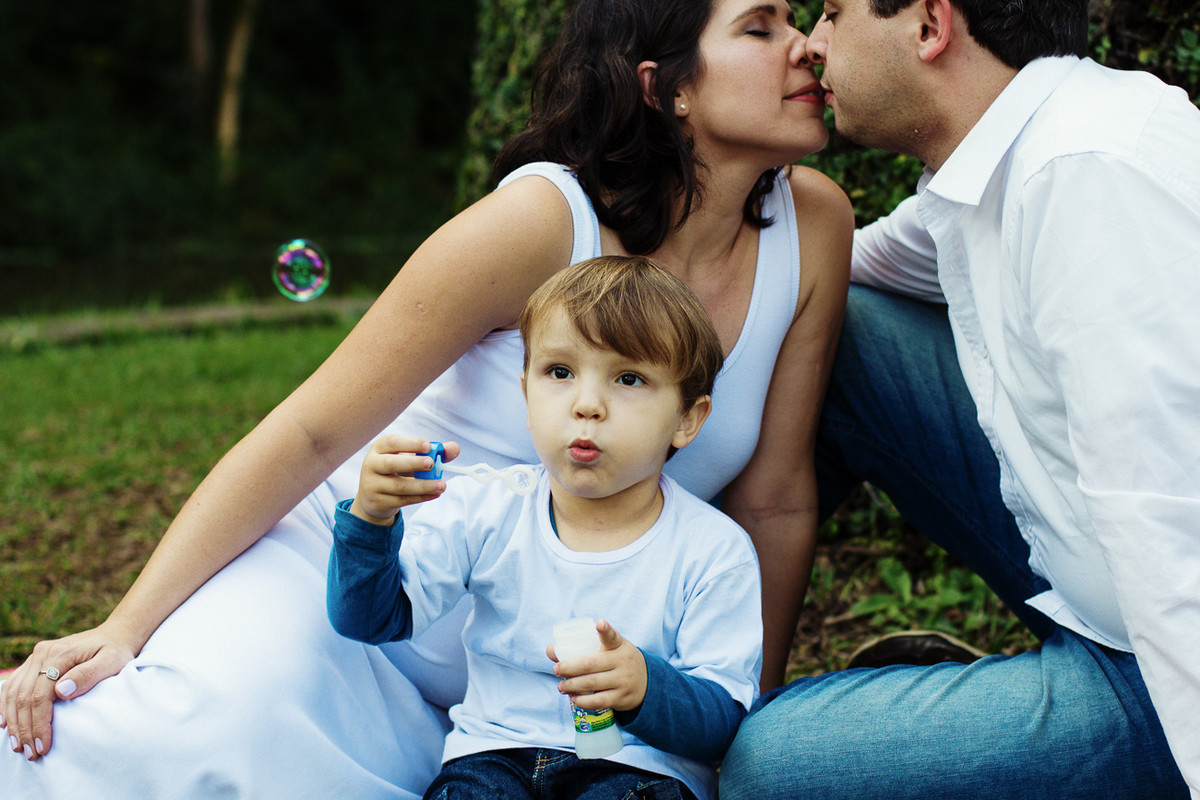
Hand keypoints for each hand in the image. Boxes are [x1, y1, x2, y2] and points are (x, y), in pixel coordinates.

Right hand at [1, 622, 136, 760]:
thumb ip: (88, 675)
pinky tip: (7, 724)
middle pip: (24, 697)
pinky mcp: (34, 662)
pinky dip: (6, 706)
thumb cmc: (116, 651)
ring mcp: (36, 657)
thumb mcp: (112, 661)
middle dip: (25, 729)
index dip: (39, 723)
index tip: (43, 746)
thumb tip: (61, 692)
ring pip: (14, 693)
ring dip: (14, 722)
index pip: (41, 695)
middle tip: (30, 754)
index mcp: (60, 653)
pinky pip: (13, 685)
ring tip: (18, 746)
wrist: (114, 635)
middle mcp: (42, 653)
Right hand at [349, 435, 460, 523]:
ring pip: (400, 486)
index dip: (410, 444)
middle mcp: (371, 464)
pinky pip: (402, 500)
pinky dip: (421, 497)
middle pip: (391, 464)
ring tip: (442, 485)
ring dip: (423, 486)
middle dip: (413, 463)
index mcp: (379, 448)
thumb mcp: (411, 459)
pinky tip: (435, 494)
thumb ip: (433, 453)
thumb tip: (454, 448)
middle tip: (432, 464)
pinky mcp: (378, 502)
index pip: (392, 442)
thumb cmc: (397, 471)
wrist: (374, 497)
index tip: (428, 446)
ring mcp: (372, 485)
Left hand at [547, 618, 646, 712]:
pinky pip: (598, 701)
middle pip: (591, 665)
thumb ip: (584, 647)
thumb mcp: (610, 649)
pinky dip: (583, 701)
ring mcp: (623, 681)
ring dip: (572, 686)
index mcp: (619, 646)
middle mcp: (622, 662)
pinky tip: (574, 698)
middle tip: (556, 669)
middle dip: (569, 668)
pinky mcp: (621, 698)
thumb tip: (550, 650)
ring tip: (561, 686)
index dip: (605, 630)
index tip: (599, 623)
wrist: (648, 683)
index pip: (612, 636)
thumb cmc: (619, 661)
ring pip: (592, 683)